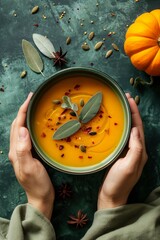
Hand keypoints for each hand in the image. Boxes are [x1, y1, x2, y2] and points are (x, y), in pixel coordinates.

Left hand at [8, 93, 54, 218]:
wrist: (40, 197)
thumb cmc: (36, 184)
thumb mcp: (29, 167)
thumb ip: (23, 149)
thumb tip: (22, 129)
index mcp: (16, 150)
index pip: (18, 125)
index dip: (23, 110)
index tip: (30, 98)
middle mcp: (17, 148)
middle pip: (17, 125)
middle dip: (23, 110)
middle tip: (33, 99)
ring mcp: (22, 151)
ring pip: (22, 129)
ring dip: (26, 117)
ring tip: (35, 108)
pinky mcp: (29, 153)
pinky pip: (28, 135)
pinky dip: (31, 125)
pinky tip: (38, 124)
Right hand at [98, 93, 147, 209]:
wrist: (111, 196)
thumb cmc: (119, 183)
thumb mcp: (129, 166)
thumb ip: (135, 148)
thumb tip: (134, 130)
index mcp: (140, 151)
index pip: (138, 127)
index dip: (135, 112)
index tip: (129, 99)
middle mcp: (136, 150)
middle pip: (135, 126)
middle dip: (131, 112)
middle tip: (124, 99)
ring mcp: (128, 152)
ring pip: (128, 130)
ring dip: (125, 118)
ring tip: (119, 108)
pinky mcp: (120, 154)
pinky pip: (121, 137)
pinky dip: (119, 127)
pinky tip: (113, 124)